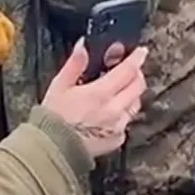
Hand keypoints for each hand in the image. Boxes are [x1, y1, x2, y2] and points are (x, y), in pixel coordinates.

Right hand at [41, 40, 146, 156]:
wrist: (53, 148)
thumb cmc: (53, 118)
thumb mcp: (59, 86)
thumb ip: (74, 64)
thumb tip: (82, 45)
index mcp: (100, 94)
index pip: (127, 71)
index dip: (136, 59)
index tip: (141, 52)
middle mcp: (114, 110)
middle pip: (137, 87)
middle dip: (136, 74)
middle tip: (130, 69)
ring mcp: (118, 126)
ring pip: (135, 104)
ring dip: (131, 93)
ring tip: (120, 90)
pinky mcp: (117, 139)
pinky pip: (127, 122)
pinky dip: (123, 114)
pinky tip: (111, 113)